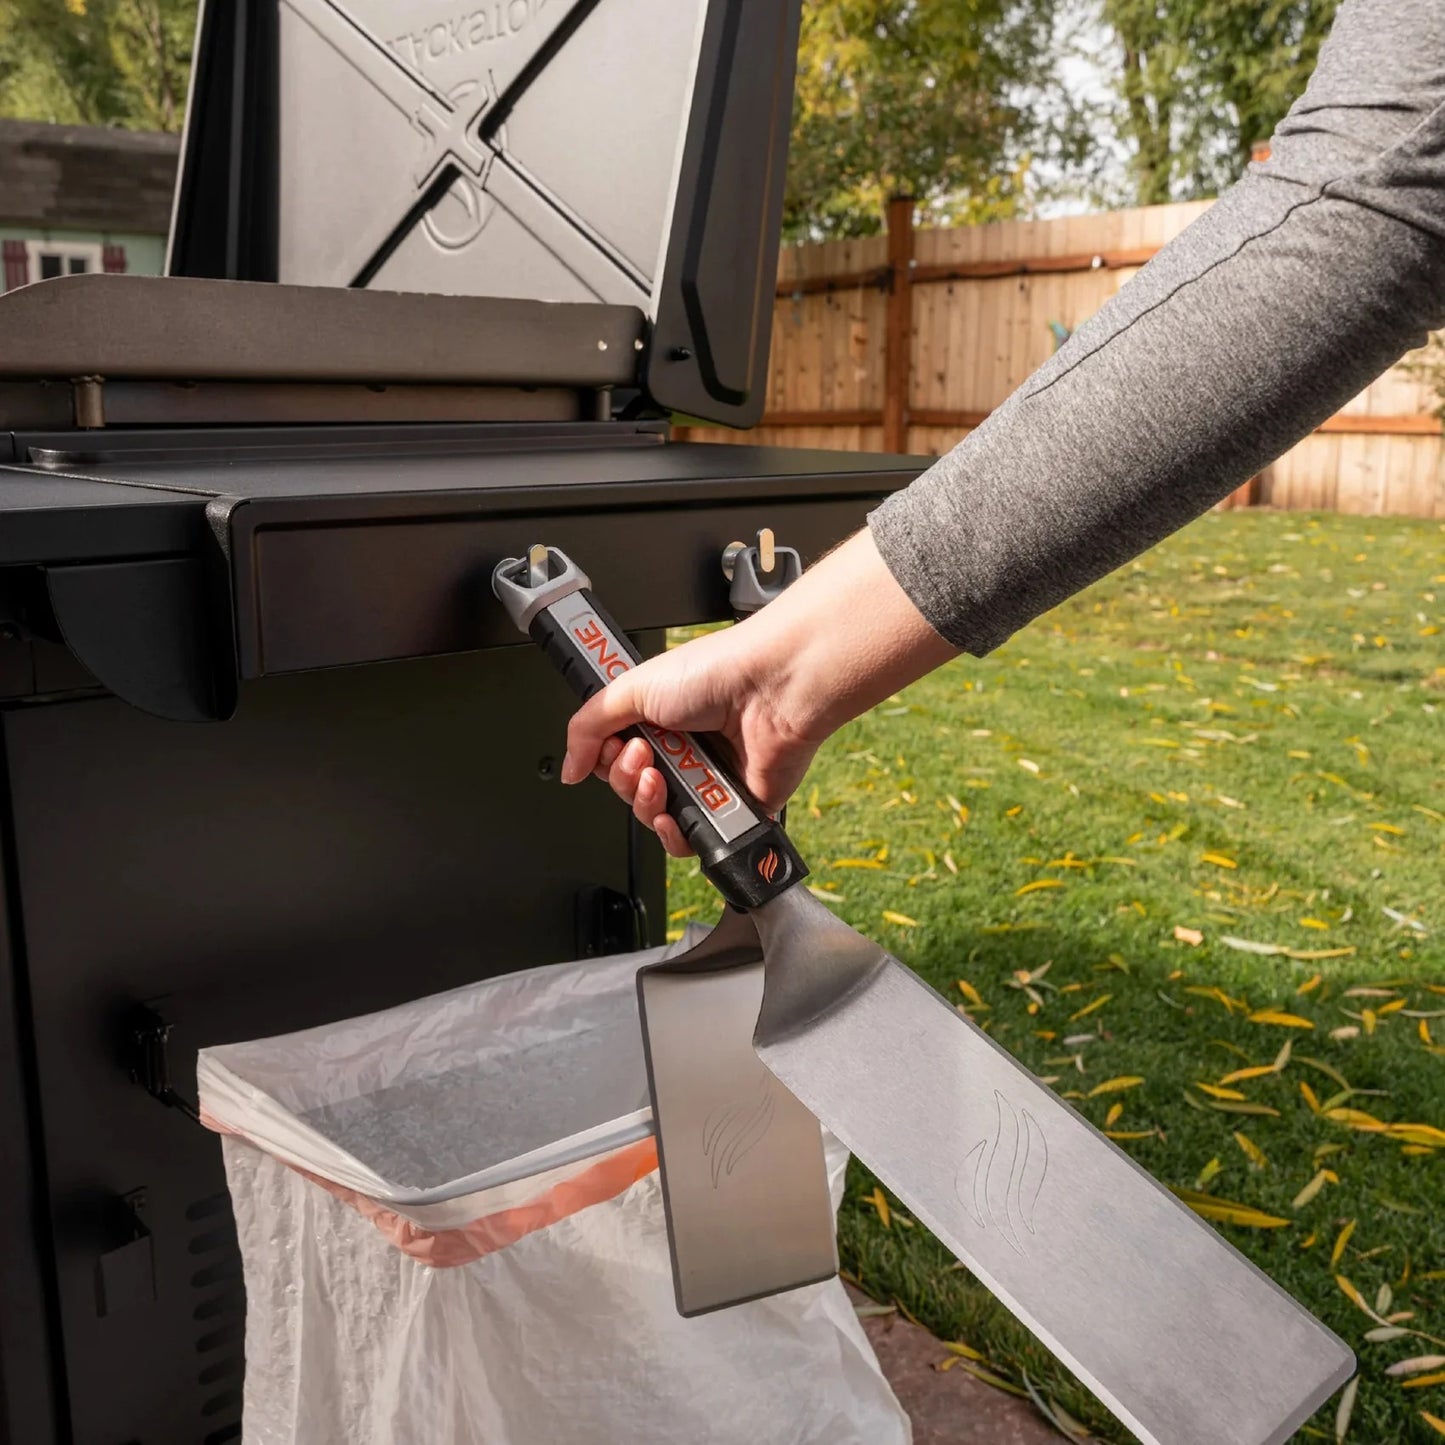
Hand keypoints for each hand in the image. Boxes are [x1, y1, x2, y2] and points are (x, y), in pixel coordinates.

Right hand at [561, 529, 956, 855]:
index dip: (605, 759)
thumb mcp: (632, 686)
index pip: (612, 757)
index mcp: (658, 717)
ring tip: (661, 776)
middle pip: (630, 790)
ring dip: (647, 803)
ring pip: (655, 818)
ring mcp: (706, 780)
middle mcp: (682, 749)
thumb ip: (587, 726)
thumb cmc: (719, 672)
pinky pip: (690, 841)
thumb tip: (571, 767)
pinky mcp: (731, 809)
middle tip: (643, 753)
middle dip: (626, 778)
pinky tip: (675, 814)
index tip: (612, 745)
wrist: (772, 690)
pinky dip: (675, 834)